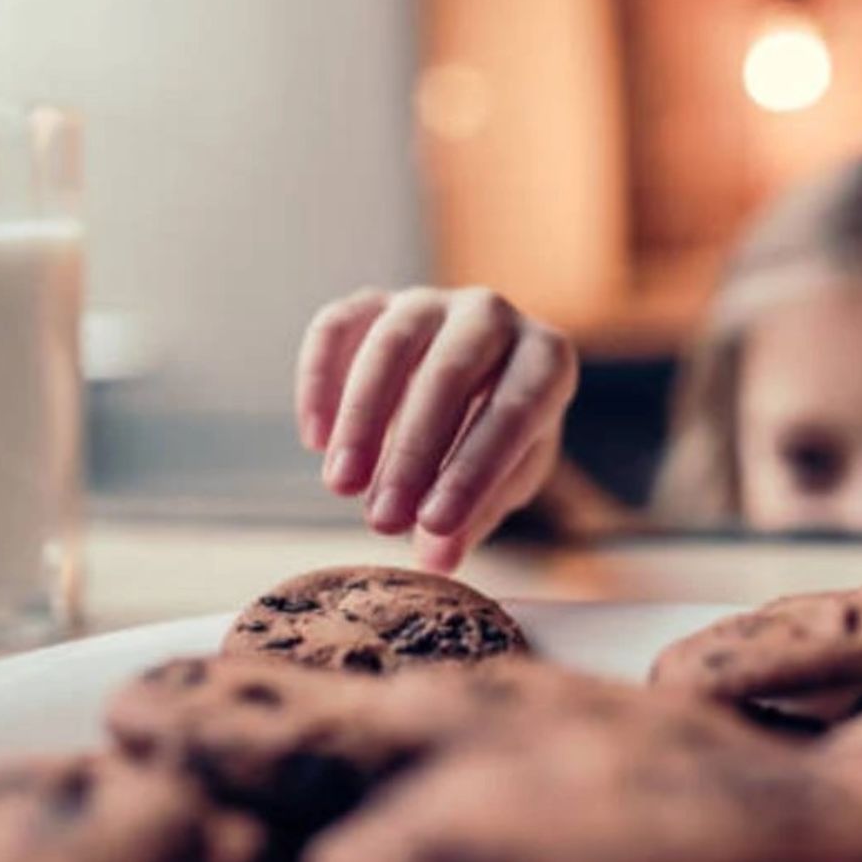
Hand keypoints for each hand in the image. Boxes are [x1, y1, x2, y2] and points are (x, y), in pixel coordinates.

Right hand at [296, 286, 577, 571]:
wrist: (479, 385)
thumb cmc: (501, 440)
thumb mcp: (505, 482)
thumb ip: (476, 516)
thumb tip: (437, 560)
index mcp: (545, 358)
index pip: (515, 409)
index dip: (474, 470)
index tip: (435, 526)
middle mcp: (492, 315)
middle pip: (449, 371)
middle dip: (413, 451)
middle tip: (382, 521)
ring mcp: (431, 302)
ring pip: (390, 344)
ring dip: (361, 419)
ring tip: (341, 488)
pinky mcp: (376, 301)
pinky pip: (338, 325)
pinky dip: (320, 379)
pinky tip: (316, 440)